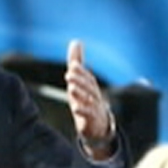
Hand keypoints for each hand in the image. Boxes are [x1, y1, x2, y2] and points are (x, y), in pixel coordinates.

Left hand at [64, 40, 113, 155]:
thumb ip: (78, 62)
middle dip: (80, 80)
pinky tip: (75, 108)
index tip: (72, 65)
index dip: (81, 72)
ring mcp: (94, 108)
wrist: (98, 125)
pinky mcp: (91, 120)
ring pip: (89, 100)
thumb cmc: (86, 99)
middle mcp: (94, 95)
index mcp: (90, 86)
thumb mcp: (80, 81)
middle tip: (69, 74)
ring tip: (71, 88)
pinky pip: (89, 115)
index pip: (87, 77)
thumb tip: (76, 41)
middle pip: (89, 87)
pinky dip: (83, 111)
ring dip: (80, 94)